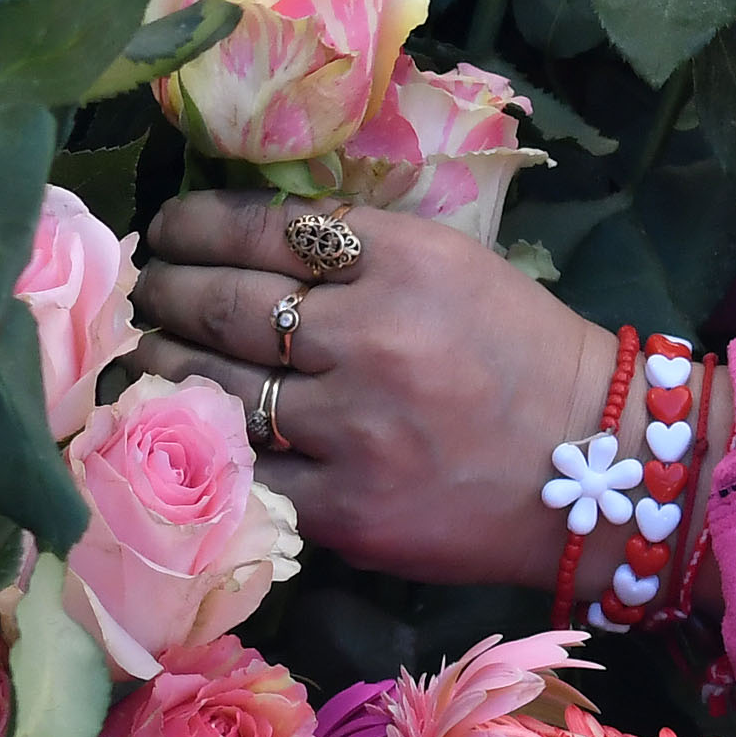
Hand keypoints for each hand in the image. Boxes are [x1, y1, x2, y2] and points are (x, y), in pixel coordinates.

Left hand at [131, 190, 631, 591]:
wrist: (593, 465)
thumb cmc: (517, 350)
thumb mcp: (448, 262)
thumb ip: (355, 249)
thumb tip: (243, 238)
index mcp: (402, 259)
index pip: (262, 228)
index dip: (194, 226)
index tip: (166, 229)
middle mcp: (372, 337)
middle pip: (224, 305)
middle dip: (165, 292)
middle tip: (142, 288)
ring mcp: (355, 429)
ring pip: (218, 389)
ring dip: (165, 364)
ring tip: (144, 348)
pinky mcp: (348, 510)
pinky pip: (247, 470)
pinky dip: (208, 444)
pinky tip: (181, 425)